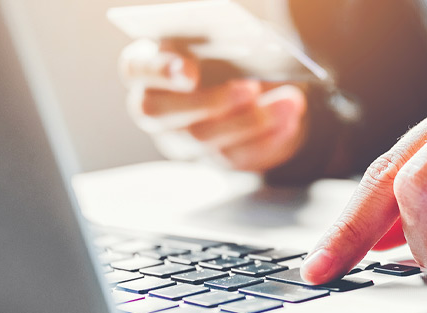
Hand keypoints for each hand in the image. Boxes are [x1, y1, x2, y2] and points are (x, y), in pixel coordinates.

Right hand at [120, 39, 306, 171]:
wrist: (255, 87)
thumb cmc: (229, 53)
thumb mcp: (224, 41)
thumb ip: (223, 41)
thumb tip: (251, 44)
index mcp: (149, 67)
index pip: (136, 68)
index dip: (158, 70)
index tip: (189, 71)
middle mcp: (157, 107)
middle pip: (161, 112)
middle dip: (207, 101)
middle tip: (248, 87)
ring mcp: (183, 139)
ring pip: (204, 139)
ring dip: (250, 121)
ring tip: (287, 101)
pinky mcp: (217, 158)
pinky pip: (238, 156)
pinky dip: (269, 138)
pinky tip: (290, 119)